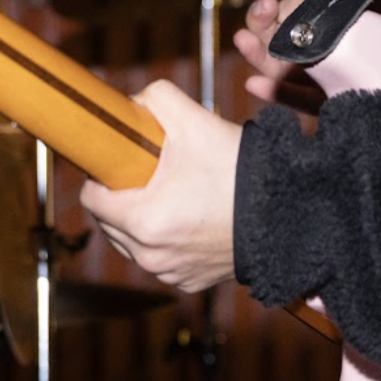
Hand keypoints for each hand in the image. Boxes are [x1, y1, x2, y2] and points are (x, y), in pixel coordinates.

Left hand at [78, 80, 240, 292]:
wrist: (288, 212)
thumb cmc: (240, 171)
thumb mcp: (194, 121)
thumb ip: (154, 99)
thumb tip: (131, 105)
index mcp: (143, 221)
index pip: (92, 199)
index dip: (103, 173)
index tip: (121, 160)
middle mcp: (150, 256)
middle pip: (109, 221)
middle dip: (124, 195)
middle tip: (151, 171)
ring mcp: (170, 273)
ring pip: (132, 242)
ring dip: (142, 218)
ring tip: (173, 192)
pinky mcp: (189, 281)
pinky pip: (161, 256)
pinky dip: (167, 238)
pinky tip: (189, 215)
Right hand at [233, 0, 380, 112]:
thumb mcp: (365, 5)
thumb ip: (330, 3)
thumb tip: (291, 5)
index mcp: (329, 25)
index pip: (289, 19)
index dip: (272, 12)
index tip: (267, 3)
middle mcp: (324, 53)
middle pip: (279, 44)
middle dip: (259, 32)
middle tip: (253, 23)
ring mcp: (328, 79)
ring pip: (283, 71)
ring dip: (258, 59)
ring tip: (243, 45)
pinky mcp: (338, 104)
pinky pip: (303, 102)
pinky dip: (277, 94)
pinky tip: (256, 85)